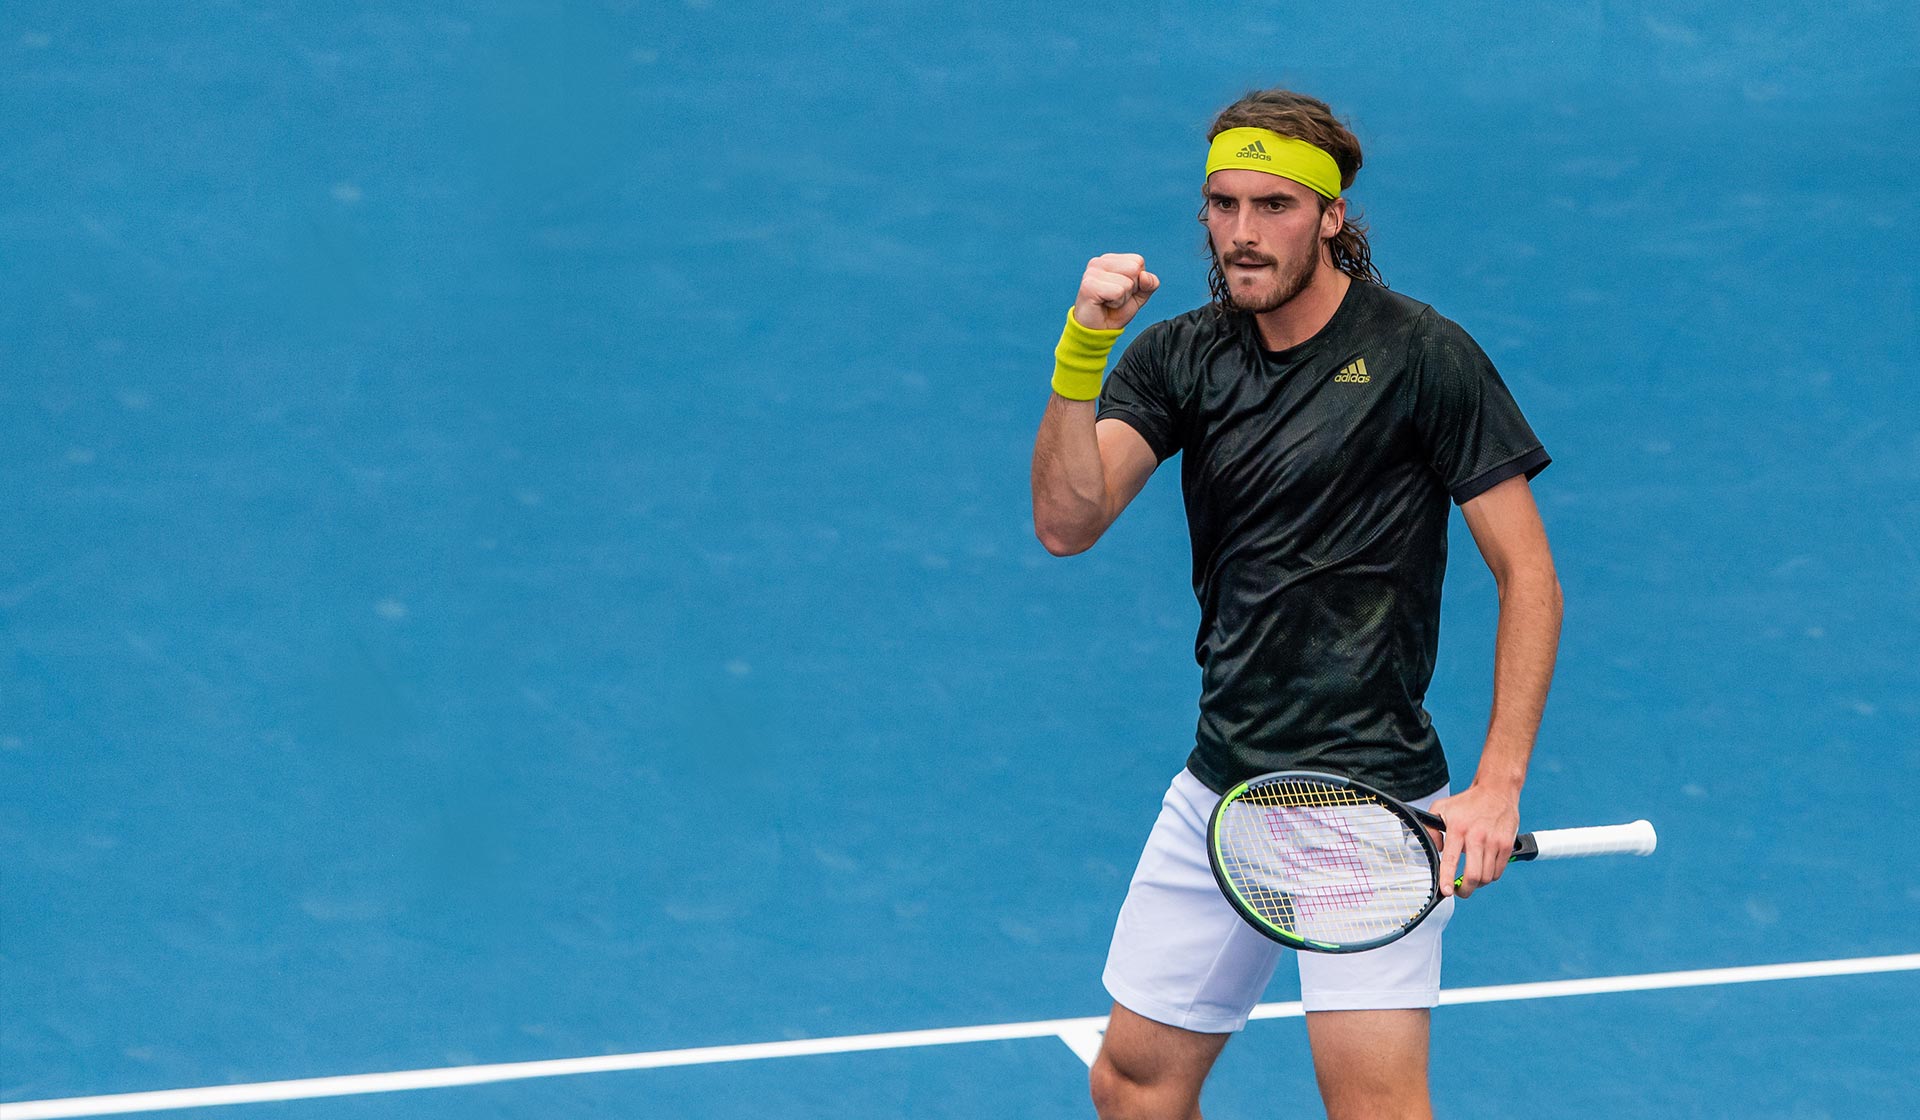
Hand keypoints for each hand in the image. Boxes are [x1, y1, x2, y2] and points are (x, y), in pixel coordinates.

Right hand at [1074, 253, 1159, 330]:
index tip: (1122, 291)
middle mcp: (1098, 262)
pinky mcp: (1089, 286)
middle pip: (1134, 269)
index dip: (1137, 281)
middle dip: (1131, 289)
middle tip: (1115, 297)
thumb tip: (1144, 276)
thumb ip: (1150, 284)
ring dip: (1122, 298)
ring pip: (1127, 282)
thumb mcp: (1139, 296)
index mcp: (1109, 260)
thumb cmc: (1114, 311)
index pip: (1138, 261)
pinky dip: (1116, 303)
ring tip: (1109, 302)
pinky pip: (1118, 292)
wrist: (1097, 330)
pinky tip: (1104, 304)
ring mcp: (1092, 273)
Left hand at [1430, 783, 1520, 898]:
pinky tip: (1484, 869)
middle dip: (1465, 890)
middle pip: (1473, 875)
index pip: (1451, 859)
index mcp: (1458, 828)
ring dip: (1477, 883)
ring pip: (1486, 876)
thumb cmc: (1468, 802)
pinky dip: (1490, 876)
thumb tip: (1434, 850)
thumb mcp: (1441, 808)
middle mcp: (1477, 836)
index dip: (1448, 879)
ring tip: (1472, 879)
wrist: (1496, 790)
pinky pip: (1498, 871)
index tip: (1446, 891)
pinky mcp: (1507, 845)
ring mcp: (1494, 842)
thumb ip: (1431, 828)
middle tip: (1460, 891)